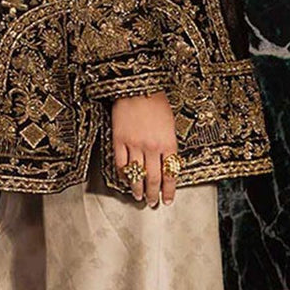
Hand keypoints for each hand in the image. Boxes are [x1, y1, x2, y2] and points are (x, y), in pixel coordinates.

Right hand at [111, 91, 178, 206]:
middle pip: (153, 178)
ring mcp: (134, 145)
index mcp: (168, 143)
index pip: (170, 174)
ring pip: (136, 174)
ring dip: (138, 189)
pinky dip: (122, 175)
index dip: (169, 190)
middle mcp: (152, 147)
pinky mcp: (119, 140)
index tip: (168, 200)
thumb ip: (169, 145)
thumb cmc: (157, 102)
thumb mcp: (171, 124)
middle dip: (153, 194)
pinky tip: (125, 181)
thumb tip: (166, 164)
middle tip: (152, 203)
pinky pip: (120, 164)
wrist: (137, 86)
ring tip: (139, 197)